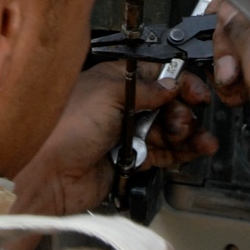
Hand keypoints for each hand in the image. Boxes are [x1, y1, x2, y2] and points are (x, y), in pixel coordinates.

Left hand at [12, 61, 216, 217]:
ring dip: (189, 133)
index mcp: (113, 79)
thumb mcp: (108, 93)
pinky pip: (163, 152)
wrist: (47, 174)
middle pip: (166, 103)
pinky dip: (181, 151)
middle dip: (183, 110)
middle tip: (185, 120)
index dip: (179, 81)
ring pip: (167, 129)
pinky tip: (197, 149)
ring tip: (202, 140)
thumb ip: (145, 88)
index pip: (155, 74)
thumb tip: (171, 84)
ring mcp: (126, 133)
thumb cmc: (65, 128)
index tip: (197, 92)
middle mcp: (120, 104)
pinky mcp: (131, 159)